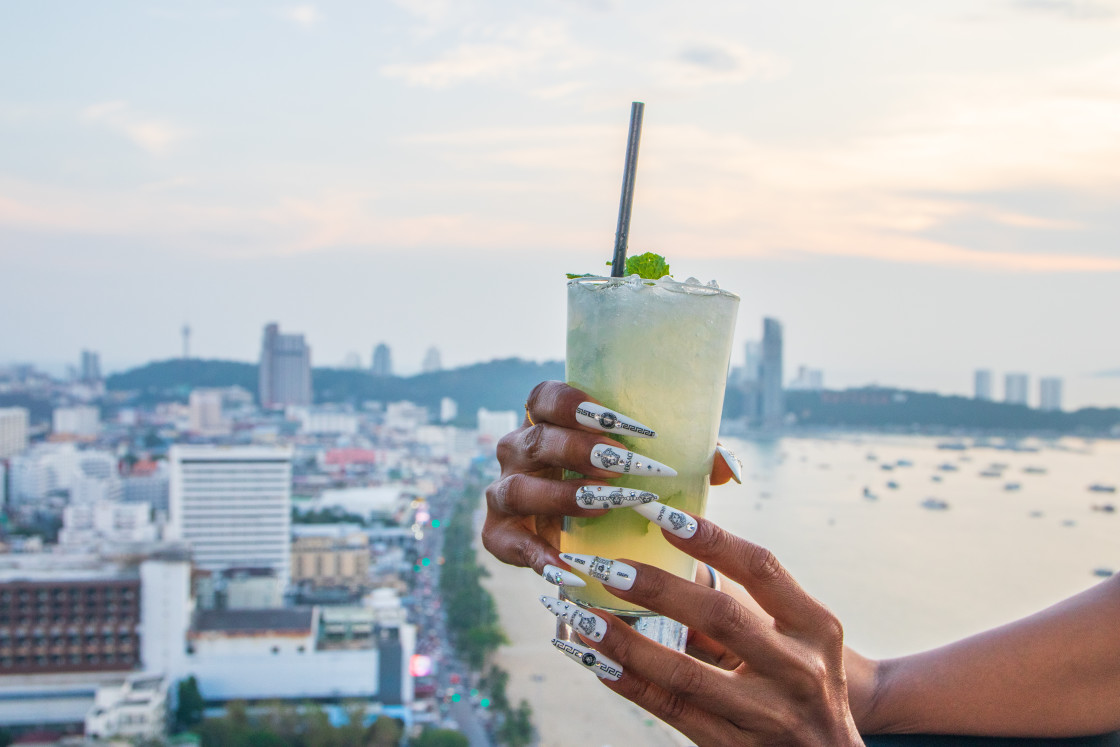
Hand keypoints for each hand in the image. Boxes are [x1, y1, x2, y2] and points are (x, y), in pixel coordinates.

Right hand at [482, 381, 739, 578]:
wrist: (599, 543)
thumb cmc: (627, 488)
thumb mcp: (656, 470)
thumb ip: (691, 461)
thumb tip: (729, 466)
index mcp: (549, 423)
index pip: (545, 398)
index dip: (574, 404)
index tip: (620, 421)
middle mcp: (519, 452)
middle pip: (536, 440)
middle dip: (579, 450)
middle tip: (623, 463)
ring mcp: (504, 494)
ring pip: (520, 489)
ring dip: (564, 495)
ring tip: (608, 504)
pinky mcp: (500, 537)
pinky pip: (511, 545)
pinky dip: (539, 557)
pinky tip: (570, 568)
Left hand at [584, 518, 862, 745]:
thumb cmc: (802, 680)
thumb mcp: (800, 639)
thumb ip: (748, 601)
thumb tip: (671, 542)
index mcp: (814, 626)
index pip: (761, 567)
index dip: (710, 537)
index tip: (660, 511)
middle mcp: (797, 669)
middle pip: (721, 616)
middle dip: (656, 588)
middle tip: (604, 566)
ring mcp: (767, 715)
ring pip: (685, 673)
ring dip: (626, 642)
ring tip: (583, 616)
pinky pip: (673, 712)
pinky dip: (631, 684)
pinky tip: (598, 661)